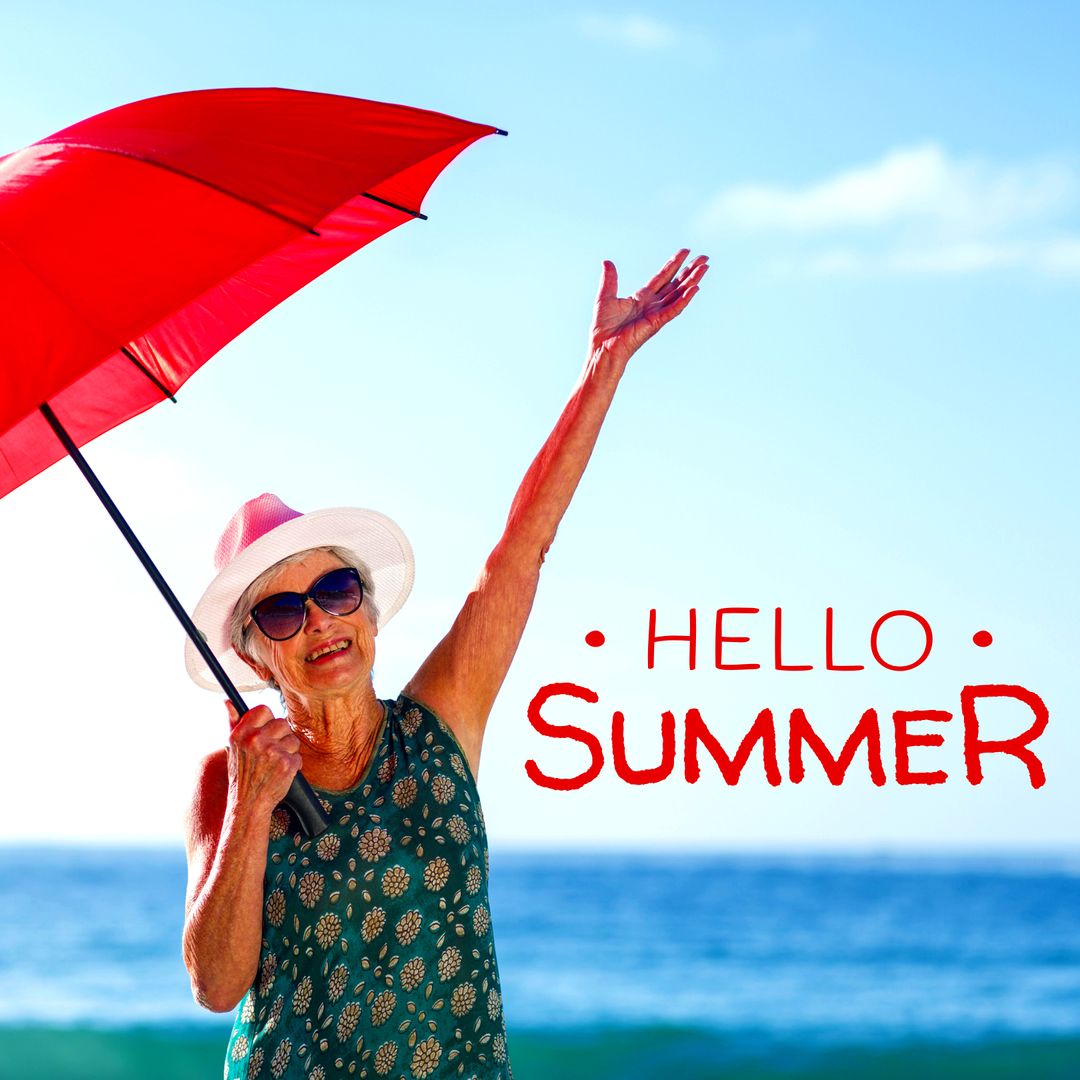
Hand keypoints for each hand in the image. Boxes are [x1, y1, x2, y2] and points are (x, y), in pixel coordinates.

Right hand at [225, 702, 302, 813]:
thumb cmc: (242, 775)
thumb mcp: (233, 748)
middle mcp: (256, 740)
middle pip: (283, 723)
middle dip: (281, 737)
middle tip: (271, 753)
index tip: (266, 731)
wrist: (249, 804)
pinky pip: (298, 756)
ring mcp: (272, 752)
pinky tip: (281, 773)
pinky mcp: (286, 764)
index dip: (268, 721)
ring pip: (293, 739)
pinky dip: (293, 765)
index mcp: (241, 734)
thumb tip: (228, 702)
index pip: (263, 710)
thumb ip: (233, 723)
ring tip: (274, 764)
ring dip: (288, 751)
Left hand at [589, 248, 707, 365]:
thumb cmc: (603, 327)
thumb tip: (607, 262)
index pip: (662, 277)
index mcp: (642, 298)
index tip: (685, 251)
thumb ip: (610, 279)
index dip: (674, 264)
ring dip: (692, 281)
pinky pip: (674, 309)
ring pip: (679, 293)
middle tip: (704, 257)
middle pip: (675, 283)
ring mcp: (656, 313)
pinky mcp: (657, 322)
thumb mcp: (605, 296)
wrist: (603, 345)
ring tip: (704, 267)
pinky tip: (695, 288)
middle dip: (689, 270)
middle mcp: (652, 304)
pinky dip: (685, 299)